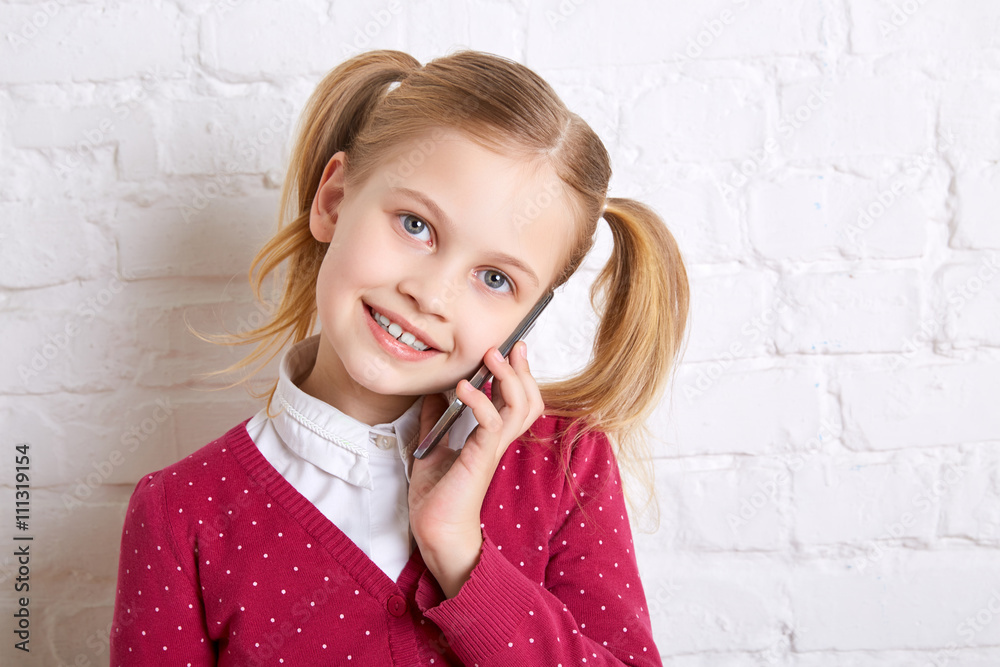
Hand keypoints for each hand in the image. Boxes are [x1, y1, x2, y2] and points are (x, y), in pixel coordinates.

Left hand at [408, 340, 544, 597]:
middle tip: (511, 345)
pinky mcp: (480, 458)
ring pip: (519, 407)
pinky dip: (480, 401)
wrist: (434, 531)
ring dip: (508, 378)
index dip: (519, 374)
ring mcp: (492, 449)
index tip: (509, 349)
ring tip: (492, 356)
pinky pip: (491, 423)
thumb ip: (437, 419)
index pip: (517, 400)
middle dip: (523, 370)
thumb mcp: (432, 446)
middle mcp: (498, 441)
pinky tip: (465, 388)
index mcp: (491, 438)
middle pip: (529, 400)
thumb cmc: (437, 497)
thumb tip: (433, 392)